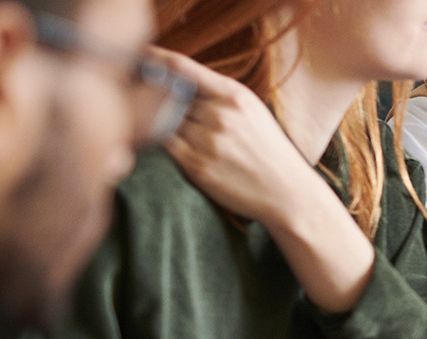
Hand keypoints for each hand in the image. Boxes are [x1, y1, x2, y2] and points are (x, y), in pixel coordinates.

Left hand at [150, 48, 335, 229]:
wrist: (289, 192)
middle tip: (148, 100)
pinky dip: (162, 142)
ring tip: (178, 130)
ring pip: (163, 120)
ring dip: (160, 122)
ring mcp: (208, 141)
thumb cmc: (268, 150)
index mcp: (234, 95)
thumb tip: (171, 78)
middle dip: (156, 97)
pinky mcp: (197, 166)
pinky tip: (177, 145)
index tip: (137, 58)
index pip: (181, 67)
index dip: (153, 60)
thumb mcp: (251, 110)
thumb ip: (216, 94)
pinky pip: (164, 145)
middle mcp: (220, 115)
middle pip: (167, 95)